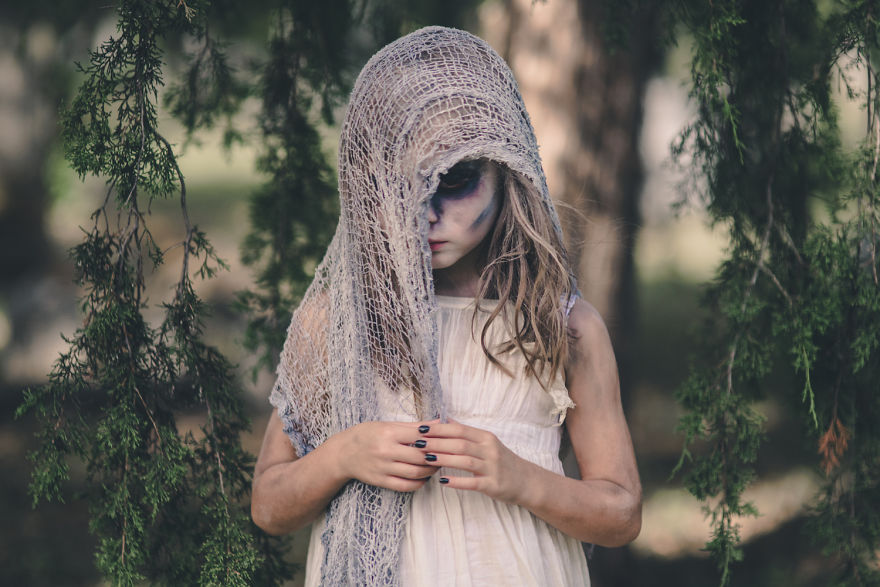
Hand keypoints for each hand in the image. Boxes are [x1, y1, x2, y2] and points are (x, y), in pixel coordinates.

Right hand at [335, 420, 439, 491]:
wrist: (343, 453)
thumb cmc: (367, 434)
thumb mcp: (388, 425)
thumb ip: (414, 426)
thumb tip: (439, 422)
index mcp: (388, 433)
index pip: (419, 436)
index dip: (435, 439)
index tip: (445, 440)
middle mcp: (385, 450)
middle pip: (420, 456)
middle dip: (436, 457)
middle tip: (445, 455)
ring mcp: (383, 467)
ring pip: (415, 472)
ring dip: (430, 471)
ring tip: (436, 466)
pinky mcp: (381, 481)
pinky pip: (405, 486)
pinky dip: (419, 484)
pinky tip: (425, 478)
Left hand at [418, 420, 532, 503]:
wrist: (526, 481)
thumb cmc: (502, 461)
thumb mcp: (487, 442)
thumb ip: (466, 432)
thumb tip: (445, 419)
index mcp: (486, 437)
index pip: (460, 430)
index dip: (439, 429)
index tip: (421, 429)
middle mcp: (490, 450)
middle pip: (460, 444)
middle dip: (437, 443)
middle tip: (418, 443)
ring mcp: (492, 468)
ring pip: (465, 461)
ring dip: (444, 459)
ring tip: (426, 459)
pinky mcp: (493, 485)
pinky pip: (473, 483)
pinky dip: (457, 481)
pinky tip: (442, 481)